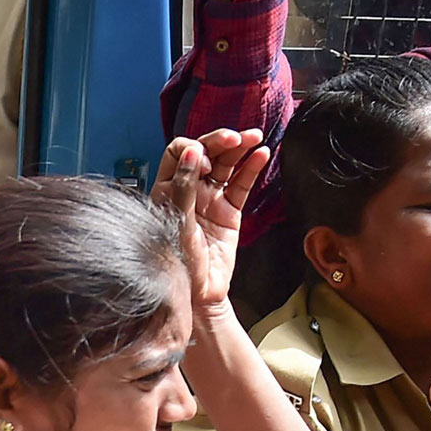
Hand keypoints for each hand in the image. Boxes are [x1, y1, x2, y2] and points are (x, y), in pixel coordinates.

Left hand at [151, 130, 268, 318]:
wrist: (199, 293)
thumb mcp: (178, 222)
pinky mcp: (230, 210)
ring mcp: (211, 198)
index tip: (204, 165)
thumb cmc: (179, 262)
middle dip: (220, 141)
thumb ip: (184, 186)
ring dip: (240, 148)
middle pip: (206, 152)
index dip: (194, 151)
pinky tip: (261, 154)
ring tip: (254, 137)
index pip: (179, 152)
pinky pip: (242, 183)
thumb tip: (193, 151)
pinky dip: (252, 167)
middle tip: (235, 138)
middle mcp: (189, 189)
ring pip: (226, 164)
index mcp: (168, 188)